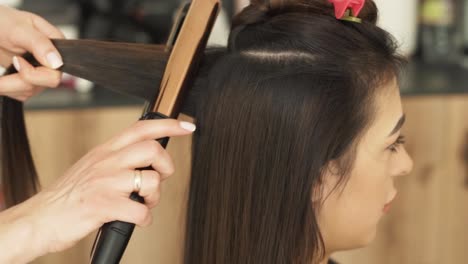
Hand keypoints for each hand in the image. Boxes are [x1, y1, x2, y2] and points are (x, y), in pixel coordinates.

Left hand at [0, 5, 63, 100]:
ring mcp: (39, 71)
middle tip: (0, 80)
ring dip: (10, 88)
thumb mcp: (19, 28)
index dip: (35, 73)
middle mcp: (50, 60)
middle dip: (19, 82)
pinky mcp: (27, 78)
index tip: (16, 61)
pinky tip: (2, 80)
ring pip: (32, 91)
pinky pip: (22, 93)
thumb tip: (57, 62)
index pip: (56, 72)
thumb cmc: (2, 20)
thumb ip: (39, 43)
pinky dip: (9, 90)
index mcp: (55, 45)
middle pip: (45, 84)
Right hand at [4, 119, 195, 258]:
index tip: (187, 126)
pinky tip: (135, 218)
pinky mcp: (103, 206)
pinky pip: (141, 211)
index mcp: (105, 151)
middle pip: (152, 149)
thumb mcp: (92, 166)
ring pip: (151, 180)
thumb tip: (148, 156)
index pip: (141, 128)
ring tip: (143, 204)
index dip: (168, 125)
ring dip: (154, 197)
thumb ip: (118, 158)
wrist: (40, 218)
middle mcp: (106, 162)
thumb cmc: (69, 196)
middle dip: (166, 167)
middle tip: (158, 180)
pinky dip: (145, 218)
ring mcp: (105, 183)